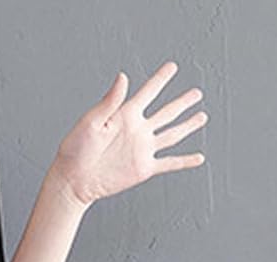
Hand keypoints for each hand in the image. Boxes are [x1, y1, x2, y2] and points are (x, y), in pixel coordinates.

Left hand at [53, 61, 206, 208]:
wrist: (74, 180)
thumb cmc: (76, 149)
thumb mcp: (92, 121)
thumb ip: (110, 101)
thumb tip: (123, 77)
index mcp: (125, 115)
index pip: (148, 92)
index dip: (160, 79)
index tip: (172, 67)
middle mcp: (137, 130)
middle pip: (166, 112)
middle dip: (182, 102)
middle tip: (197, 93)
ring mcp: (142, 149)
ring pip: (172, 134)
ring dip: (188, 125)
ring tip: (202, 116)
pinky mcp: (144, 169)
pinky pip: (169, 164)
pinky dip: (185, 161)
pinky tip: (198, 158)